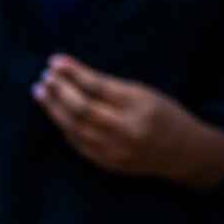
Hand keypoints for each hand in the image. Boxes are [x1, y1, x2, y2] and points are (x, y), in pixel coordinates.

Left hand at [33, 54, 223, 189]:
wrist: (183, 152)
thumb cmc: (162, 114)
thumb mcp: (146, 93)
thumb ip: (111, 88)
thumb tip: (71, 74)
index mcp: (140, 105)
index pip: (98, 87)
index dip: (73, 73)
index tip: (55, 61)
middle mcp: (126, 128)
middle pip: (81, 108)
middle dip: (59, 91)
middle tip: (45, 77)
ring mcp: (115, 148)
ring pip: (74, 127)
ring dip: (53, 108)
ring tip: (41, 91)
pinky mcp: (106, 162)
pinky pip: (76, 142)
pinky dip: (63, 125)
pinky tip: (54, 112)